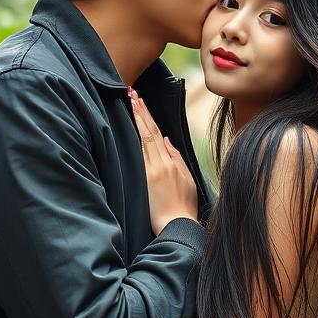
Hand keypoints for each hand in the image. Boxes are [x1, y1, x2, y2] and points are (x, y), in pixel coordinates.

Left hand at [129, 88, 197, 235]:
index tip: (140, 100)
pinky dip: (136, 139)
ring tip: (129, 102)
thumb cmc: (184, 207)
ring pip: (144, 140)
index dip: (148, 116)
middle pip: (149, 132)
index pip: (158, 133)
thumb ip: (177, 159)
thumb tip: (166, 141)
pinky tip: (131, 127)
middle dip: (140, 111)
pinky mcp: (148, 180)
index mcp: (173, 163)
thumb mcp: (187, 180)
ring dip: (136, 119)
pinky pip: (141, 155)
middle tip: (131, 92)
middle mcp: (163, 163)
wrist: (178, 226)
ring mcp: (154, 171)